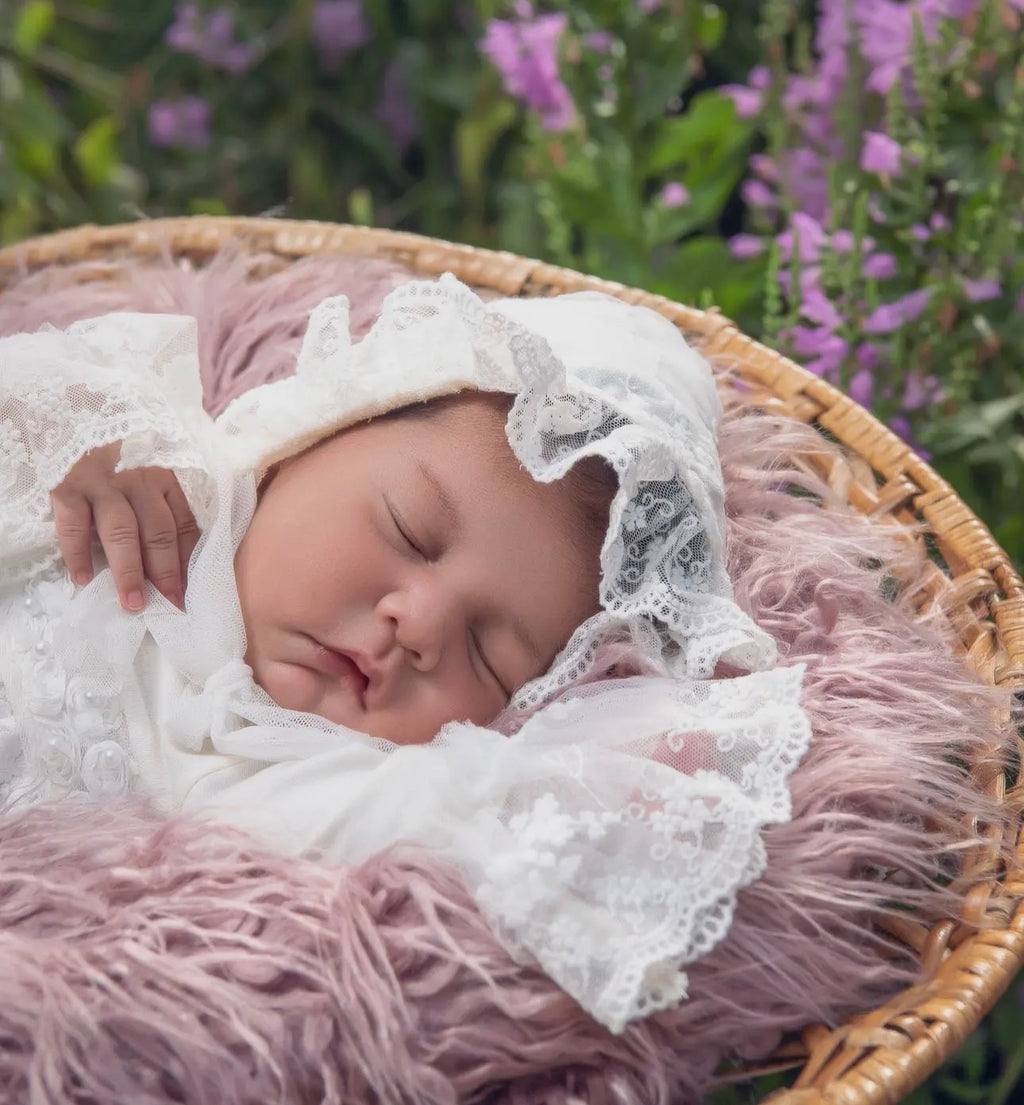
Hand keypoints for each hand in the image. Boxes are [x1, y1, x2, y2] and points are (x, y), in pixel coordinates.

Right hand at [51, 443, 198, 611]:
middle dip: (164, 573)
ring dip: (128, 570)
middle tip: (169, 605)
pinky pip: (73, 524)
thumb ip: (165, 503)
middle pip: (158, 532)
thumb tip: (179, 556)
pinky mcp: (67, 486)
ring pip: (122, 532)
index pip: (184, 525)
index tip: (189, 592)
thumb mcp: (150, 470)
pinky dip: (78, 553)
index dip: (188, 562)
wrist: (74, 416)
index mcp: (166, 479)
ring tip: (132, 602)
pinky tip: (83, 579)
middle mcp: (139, 481)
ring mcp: (103, 483)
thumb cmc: (120, 454)